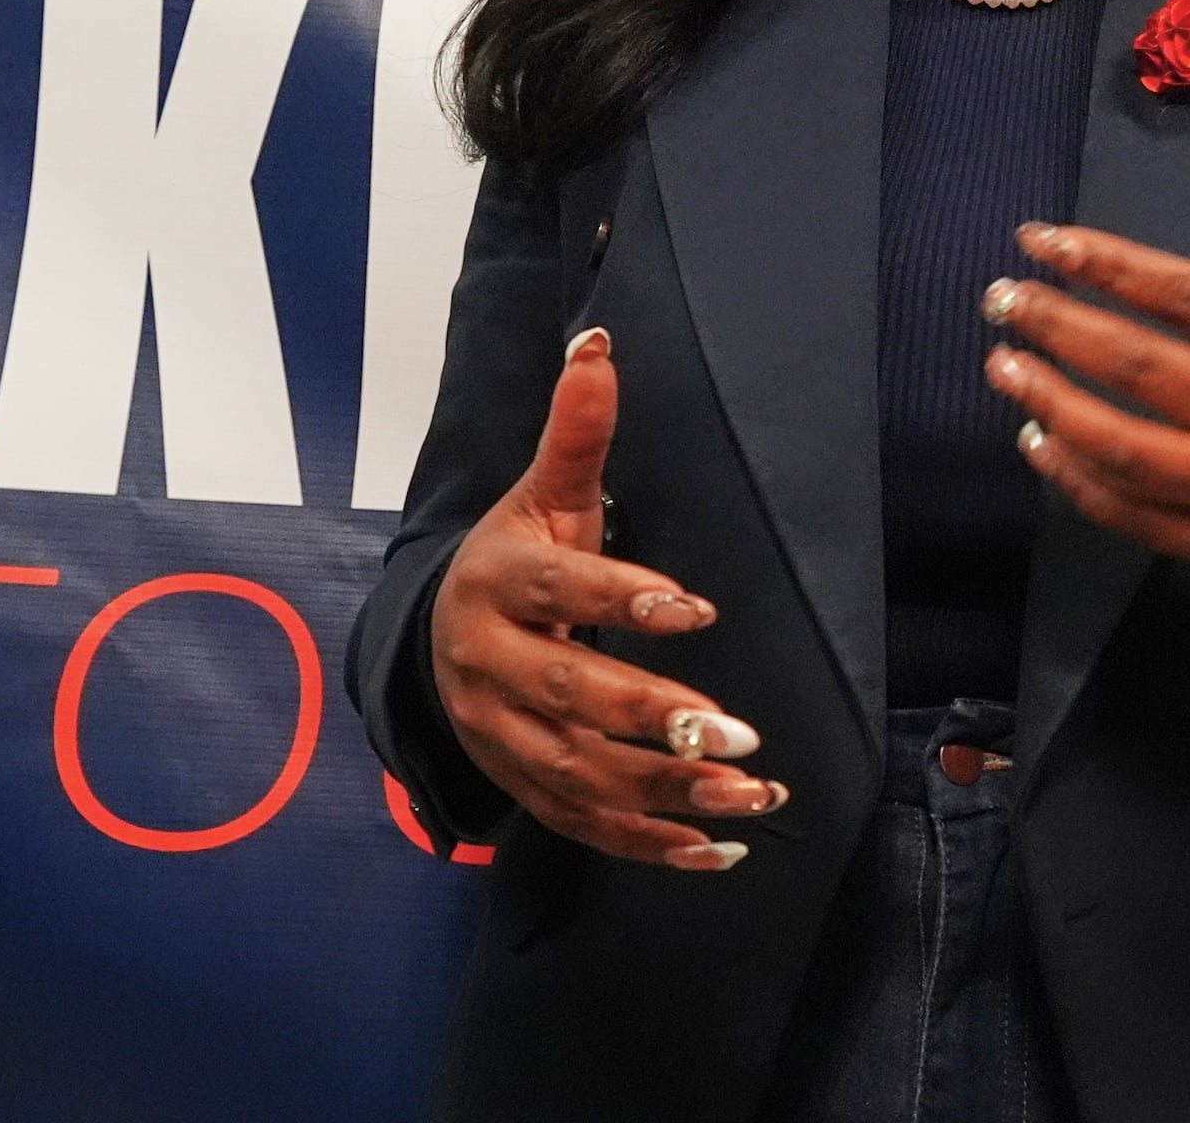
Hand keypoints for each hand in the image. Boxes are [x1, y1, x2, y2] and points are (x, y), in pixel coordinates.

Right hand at [427, 326, 786, 869]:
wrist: (438, 635)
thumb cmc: (518, 557)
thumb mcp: (546, 496)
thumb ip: (578, 431)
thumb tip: (599, 342)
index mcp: (496, 582)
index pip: (558, 590)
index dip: (624, 600)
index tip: (698, 610)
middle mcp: (487, 664)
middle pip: (569, 698)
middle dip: (657, 720)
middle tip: (742, 736)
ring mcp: (497, 734)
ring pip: (579, 773)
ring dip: (667, 793)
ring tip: (751, 795)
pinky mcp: (517, 785)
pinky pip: (579, 823)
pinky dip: (646, 842)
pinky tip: (714, 848)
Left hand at [984, 119, 1189, 612]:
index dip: (1110, 264)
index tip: (1045, 241)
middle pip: (1142, 367)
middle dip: (1059, 326)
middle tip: (1001, 298)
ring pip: (1124, 447)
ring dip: (1051, 404)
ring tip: (1003, 365)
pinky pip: (1135, 516)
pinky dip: (1078, 482)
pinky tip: (1039, 444)